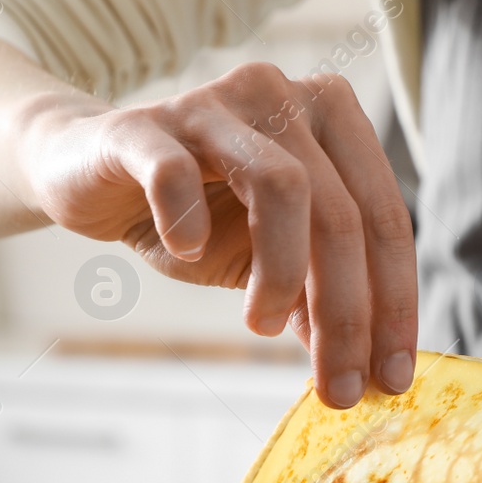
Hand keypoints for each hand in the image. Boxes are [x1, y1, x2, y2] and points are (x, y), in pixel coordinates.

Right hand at [19, 62, 417, 408]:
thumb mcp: (266, 262)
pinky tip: (187, 255)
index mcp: (330, 120)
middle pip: (341, 213)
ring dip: (281, 275)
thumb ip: (316, 299)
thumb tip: (368, 368)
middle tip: (338, 386)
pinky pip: (173, 172)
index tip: (391, 379)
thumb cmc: (191, 214)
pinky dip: (186, 223)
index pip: (384, 218)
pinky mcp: (141, 126)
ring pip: (281, 187)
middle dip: (347, 314)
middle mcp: (281, 96)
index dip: (395, 303)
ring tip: (258, 326)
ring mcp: (212, 105)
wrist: (86, 173)